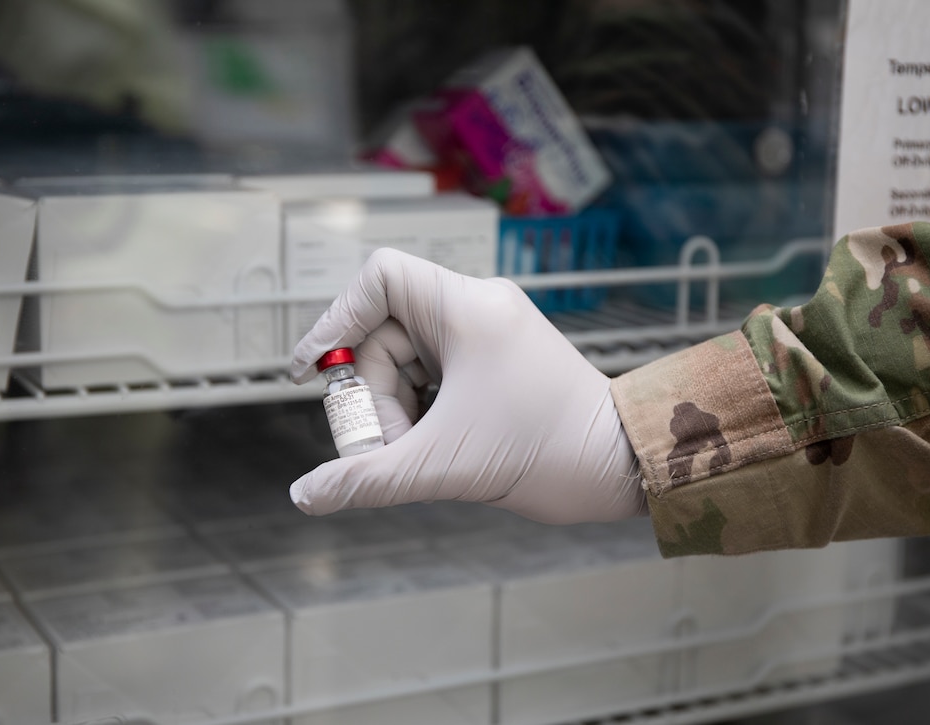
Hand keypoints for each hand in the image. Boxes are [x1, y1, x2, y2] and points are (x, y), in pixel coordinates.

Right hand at [289, 248, 645, 523]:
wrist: (624, 466)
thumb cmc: (551, 453)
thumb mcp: (445, 466)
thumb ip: (367, 479)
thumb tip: (305, 496)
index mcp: (468, 309)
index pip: (380, 277)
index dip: (335, 318)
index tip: (314, 371)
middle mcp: (478, 309)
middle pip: (385, 332)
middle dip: (375, 393)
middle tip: (387, 445)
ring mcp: (489, 333)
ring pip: (408, 358)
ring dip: (398, 408)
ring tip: (420, 452)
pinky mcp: (496, 360)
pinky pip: (434, 374)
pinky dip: (422, 409)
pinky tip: (436, 443)